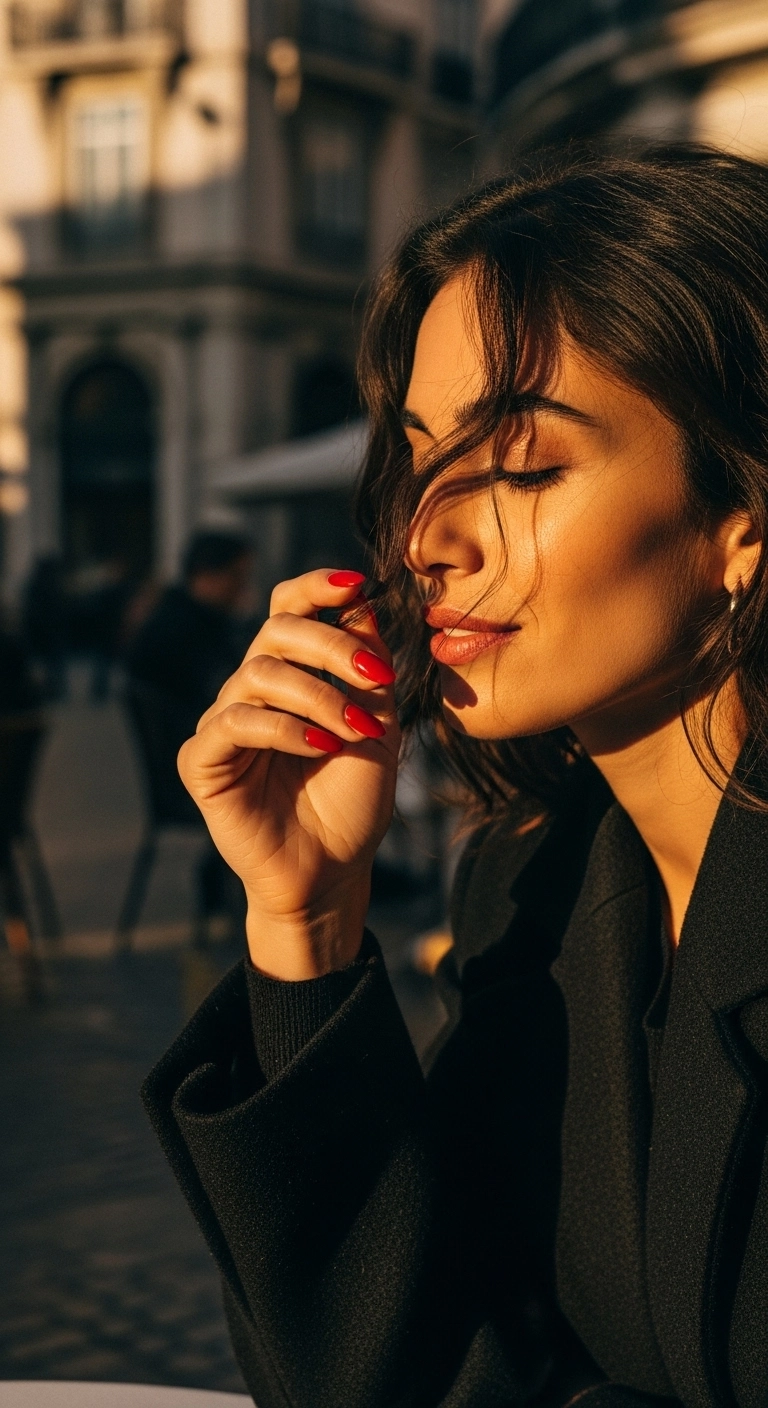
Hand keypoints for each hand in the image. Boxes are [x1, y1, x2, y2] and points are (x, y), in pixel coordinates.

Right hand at [178, 570, 399, 977]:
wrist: (333, 870)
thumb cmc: (352, 799)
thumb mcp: (377, 723)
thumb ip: (367, 663)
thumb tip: (360, 597)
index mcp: (289, 674)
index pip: (287, 609)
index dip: (314, 587)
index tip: (356, 583)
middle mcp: (249, 690)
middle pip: (274, 631)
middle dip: (330, 645)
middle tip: (374, 676)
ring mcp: (223, 724)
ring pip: (259, 674)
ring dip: (319, 695)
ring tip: (355, 729)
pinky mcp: (203, 762)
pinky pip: (235, 722)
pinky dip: (285, 728)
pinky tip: (320, 747)